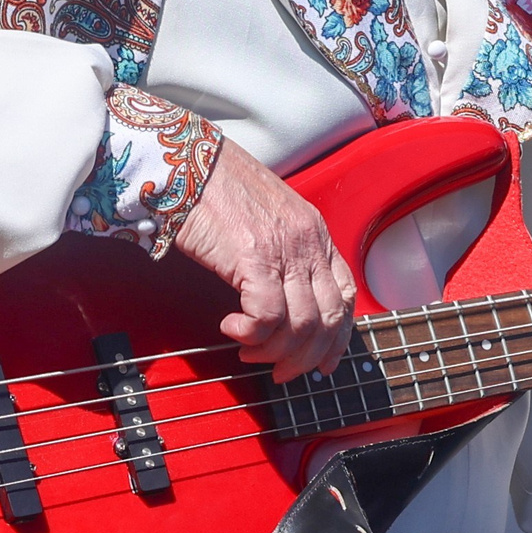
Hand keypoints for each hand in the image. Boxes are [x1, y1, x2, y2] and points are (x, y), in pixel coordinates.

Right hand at [169, 138, 356, 381]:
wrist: (185, 161)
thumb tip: (280, 294)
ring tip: (249, 351)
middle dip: (307, 357)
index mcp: (314, 232)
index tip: (323, 361)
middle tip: (281, 371)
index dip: (338, 337)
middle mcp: (308, 242)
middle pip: (330, 319)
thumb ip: (281, 250)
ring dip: (275, 352)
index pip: (347, 295)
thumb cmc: (215, 186)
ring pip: (303, 326)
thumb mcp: (265, 216)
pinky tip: (231, 329)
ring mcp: (285, 250)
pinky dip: (251, 335)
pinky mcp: (254, 259)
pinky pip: (268, 318)